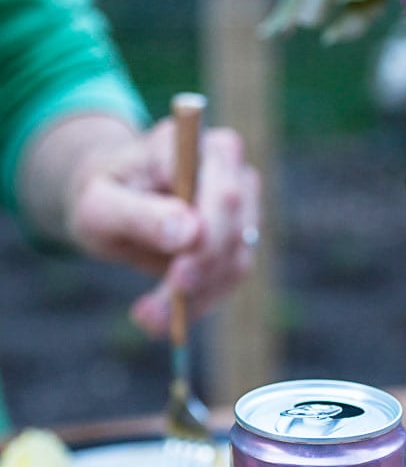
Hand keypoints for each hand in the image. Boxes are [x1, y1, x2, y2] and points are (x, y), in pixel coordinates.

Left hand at [67, 117, 259, 334]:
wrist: (110, 200)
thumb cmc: (102, 192)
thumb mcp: (101, 203)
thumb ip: (140, 215)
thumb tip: (190, 234)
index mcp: (203, 147)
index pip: (224, 196)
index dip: (209, 239)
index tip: (178, 278)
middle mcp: (235, 175)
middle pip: (236, 234)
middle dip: (197, 279)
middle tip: (154, 314)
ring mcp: (243, 213)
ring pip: (234, 265)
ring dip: (193, 300)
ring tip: (147, 318)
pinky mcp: (237, 246)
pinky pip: (226, 283)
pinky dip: (195, 305)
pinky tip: (160, 317)